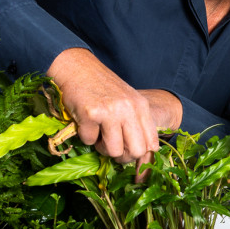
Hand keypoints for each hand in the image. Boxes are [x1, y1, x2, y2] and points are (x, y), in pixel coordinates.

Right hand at [47, 48, 182, 165]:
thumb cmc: (102, 86)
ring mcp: (110, 112)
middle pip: (136, 151)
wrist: (76, 67)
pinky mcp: (90, 114)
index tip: (132, 161)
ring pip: (113, 151)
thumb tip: (145, 154)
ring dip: (102, 148)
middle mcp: (129, 109)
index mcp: (141, 107)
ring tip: (98, 133)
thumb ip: (137, 123)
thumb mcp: (127, 101)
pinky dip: (85, 136)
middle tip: (111, 147)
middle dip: (122, 156)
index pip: (152, 144)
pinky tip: (85, 121)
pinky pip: (90, 142)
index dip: (142, 157)